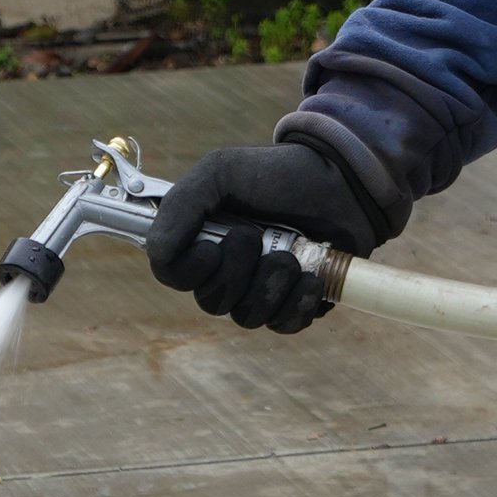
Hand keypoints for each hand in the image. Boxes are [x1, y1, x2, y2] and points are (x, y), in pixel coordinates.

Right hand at [147, 140, 379, 334]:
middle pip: (211, 302)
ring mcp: (262, 289)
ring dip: (271, 285)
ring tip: (293, 257)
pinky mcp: (295, 302)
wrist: (339, 181)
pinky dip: (297, 305)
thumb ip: (183, 205)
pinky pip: (284, 324)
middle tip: (258, 238)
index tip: (213, 248)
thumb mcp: (220, 172)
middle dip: (238, 272)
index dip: (188, 271)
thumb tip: (158, 251)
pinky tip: (311, 279)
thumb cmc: (276, 173)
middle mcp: (227, 270)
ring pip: (248, 316)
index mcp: (202, 240)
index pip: (173, 275)